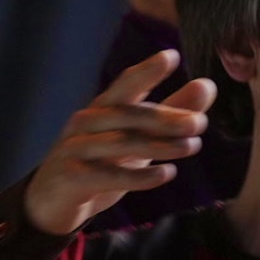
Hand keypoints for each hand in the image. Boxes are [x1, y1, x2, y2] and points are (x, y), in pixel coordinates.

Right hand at [21, 52, 217, 236]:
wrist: (51, 202)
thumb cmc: (99, 164)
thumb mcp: (136, 139)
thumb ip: (171, 113)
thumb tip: (208, 86)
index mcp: (102, 108)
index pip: (125, 85)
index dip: (146, 71)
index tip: (171, 57)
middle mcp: (86, 123)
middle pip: (128, 114)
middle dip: (166, 117)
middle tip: (199, 122)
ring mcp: (76, 149)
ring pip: (122, 144)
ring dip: (160, 145)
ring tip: (192, 147)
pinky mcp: (72, 177)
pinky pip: (109, 175)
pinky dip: (140, 176)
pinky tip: (167, 174)